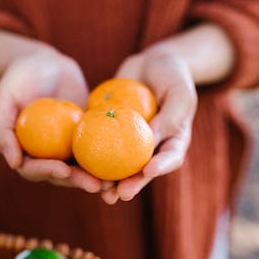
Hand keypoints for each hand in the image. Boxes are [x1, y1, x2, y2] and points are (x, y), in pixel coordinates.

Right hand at [0, 49, 102, 192]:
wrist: (46, 64)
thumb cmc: (19, 79)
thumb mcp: (4, 98)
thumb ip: (2, 129)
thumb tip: (13, 163)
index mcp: (22, 151)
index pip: (32, 169)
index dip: (47, 172)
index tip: (63, 169)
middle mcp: (44, 155)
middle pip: (60, 175)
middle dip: (77, 182)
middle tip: (96, 185)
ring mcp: (65, 148)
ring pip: (80, 168)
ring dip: (95, 178)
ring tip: (113, 184)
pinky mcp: (85, 138)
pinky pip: (97, 149)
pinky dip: (109, 158)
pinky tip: (124, 163)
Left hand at [101, 50, 197, 203]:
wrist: (151, 64)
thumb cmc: (172, 76)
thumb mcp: (179, 92)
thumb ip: (169, 116)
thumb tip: (150, 140)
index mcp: (174, 140)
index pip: (171, 158)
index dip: (161, 167)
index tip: (148, 171)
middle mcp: (153, 146)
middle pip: (143, 170)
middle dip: (131, 184)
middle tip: (120, 194)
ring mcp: (131, 141)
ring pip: (121, 165)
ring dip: (110, 180)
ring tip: (100, 190)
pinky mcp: (112, 132)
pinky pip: (102, 144)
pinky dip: (92, 157)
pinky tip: (80, 165)